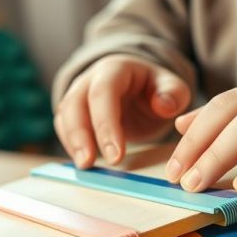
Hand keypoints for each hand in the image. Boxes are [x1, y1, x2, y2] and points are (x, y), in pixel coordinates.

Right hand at [55, 55, 190, 167]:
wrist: (137, 87)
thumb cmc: (154, 88)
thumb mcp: (171, 87)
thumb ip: (173, 94)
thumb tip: (163, 106)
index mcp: (115, 69)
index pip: (103, 93)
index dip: (106, 124)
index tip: (116, 155)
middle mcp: (90, 79)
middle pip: (75, 103)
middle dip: (80, 135)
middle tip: (88, 163)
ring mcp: (77, 94)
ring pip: (65, 115)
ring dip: (71, 142)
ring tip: (84, 166)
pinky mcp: (72, 112)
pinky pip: (63, 126)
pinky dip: (70, 144)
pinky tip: (83, 162)